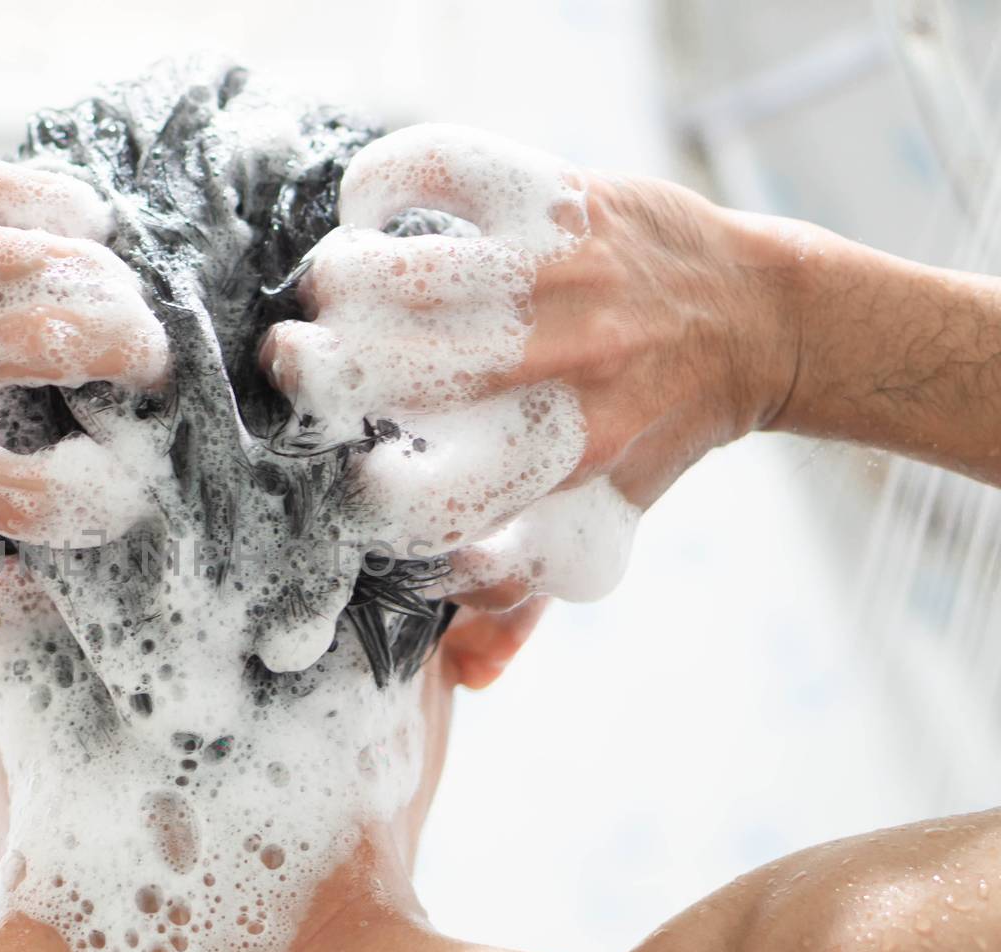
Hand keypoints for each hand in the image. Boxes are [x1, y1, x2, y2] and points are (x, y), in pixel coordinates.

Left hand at [0, 156, 168, 641]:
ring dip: (108, 281)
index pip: (34, 495)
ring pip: (27, 253)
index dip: (104, 502)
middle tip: (152, 378)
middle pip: (49, 339)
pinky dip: (54, 199)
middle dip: (133, 359)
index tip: (120, 499)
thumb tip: (28, 632)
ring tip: (135, 310)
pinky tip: (89, 231)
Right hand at [262, 125, 800, 608]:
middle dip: (311, 376)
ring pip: (388, 274)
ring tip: (331, 298)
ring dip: (332, 287)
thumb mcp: (603, 527)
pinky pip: (439, 167)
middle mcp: (562, 371)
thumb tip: (463, 675)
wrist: (757, 319)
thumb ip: (522, 598)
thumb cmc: (658, 435)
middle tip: (302, 369)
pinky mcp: (560, 195)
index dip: (359, 500)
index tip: (347, 480)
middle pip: (379, 375)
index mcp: (565, 463)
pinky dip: (382, 183)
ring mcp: (559, 277)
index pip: (422, 506)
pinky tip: (372, 210)